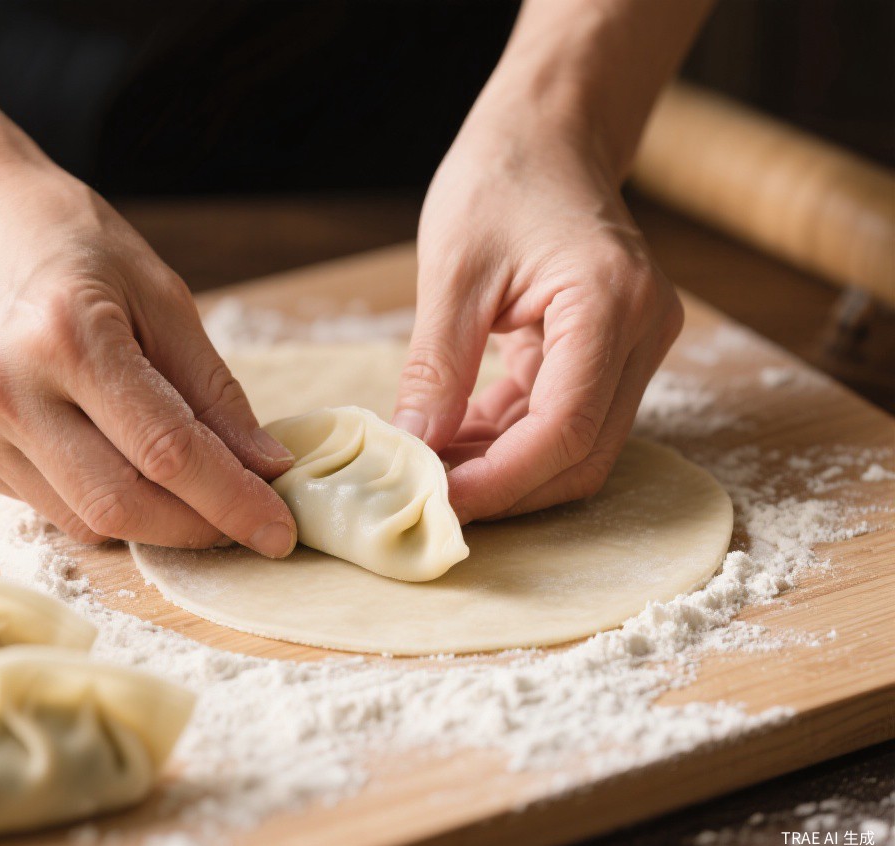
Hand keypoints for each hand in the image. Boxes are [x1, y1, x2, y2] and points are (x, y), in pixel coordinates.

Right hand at [0, 161, 297, 554]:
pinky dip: (98, 499)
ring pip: (82, 519)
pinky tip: (112, 457)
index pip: (166, 451)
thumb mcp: (161, 296)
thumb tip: (265, 468)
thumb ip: (212, 391)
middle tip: (243, 522)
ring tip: (184, 486)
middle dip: (195, 527)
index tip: (279, 531)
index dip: (232, 500)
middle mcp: (6, 388)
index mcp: (69, 336)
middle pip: (120, 505)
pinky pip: (46, 504)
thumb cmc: (73, 246)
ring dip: (151, 520)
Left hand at [394, 112, 682, 523]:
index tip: (439, 500)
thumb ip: (436, 366)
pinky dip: (511, 437)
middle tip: (431, 496)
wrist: (548, 134)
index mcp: (611, 303)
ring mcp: (635, 343)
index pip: (566, 426)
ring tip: (434, 466)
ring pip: (578, 444)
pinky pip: (565, 415)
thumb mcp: (452, 272)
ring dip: (505, 467)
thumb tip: (414, 446)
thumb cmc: (501, 178)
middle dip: (506, 486)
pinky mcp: (612, 350)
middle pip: (583, 451)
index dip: (502, 479)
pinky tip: (456, 438)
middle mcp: (642, 331)